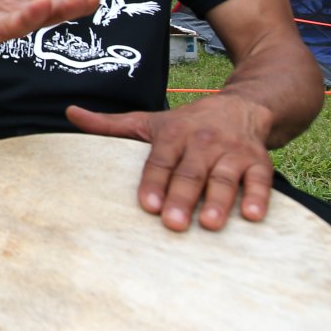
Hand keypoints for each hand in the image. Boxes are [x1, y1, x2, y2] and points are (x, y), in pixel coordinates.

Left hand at [67, 93, 275, 231]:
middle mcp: (202, 142)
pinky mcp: (258, 162)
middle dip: (181, 197)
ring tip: (210, 224)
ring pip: (224, 178)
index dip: (154, 182)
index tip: (148, 205)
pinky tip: (253, 216)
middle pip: (190, 173)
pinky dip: (258, 197)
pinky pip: (260, 180)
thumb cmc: (187, 124)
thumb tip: (70, 112)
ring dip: (218, 201)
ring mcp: (232, 152)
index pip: (160, 161)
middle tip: (173, 224)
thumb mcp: (149, 121)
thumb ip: (111, 125)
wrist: (242, 106)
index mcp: (172, 135)